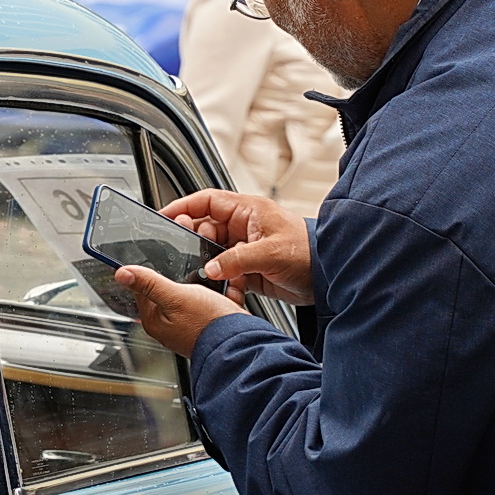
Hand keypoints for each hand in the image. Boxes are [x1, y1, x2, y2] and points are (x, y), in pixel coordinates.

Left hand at [115, 266, 244, 356]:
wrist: (241, 343)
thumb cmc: (207, 324)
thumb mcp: (175, 296)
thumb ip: (149, 283)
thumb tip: (122, 274)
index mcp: (155, 321)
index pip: (145, 289)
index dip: (158, 274)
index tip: (171, 267)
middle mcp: (170, 327)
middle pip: (171, 291)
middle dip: (187, 280)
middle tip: (198, 279)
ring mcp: (189, 327)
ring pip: (194, 295)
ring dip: (206, 287)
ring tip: (215, 289)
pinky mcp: (208, 326)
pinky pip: (212, 303)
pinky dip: (220, 296)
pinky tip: (225, 295)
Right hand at [162, 190, 313, 304]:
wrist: (329, 278)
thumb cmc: (309, 253)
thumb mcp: (269, 252)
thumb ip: (235, 260)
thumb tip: (209, 269)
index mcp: (248, 211)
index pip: (207, 201)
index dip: (183, 206)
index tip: (164, 216)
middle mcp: (244, 227)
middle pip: (205, 230)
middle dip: (194, 245)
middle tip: (186, 256)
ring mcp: (245, 248)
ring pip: (213, 255)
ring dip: (208, 269)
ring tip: (207, 278)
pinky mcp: (249, 269)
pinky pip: (225, 274)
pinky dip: (223, 285)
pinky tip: (226, 293)